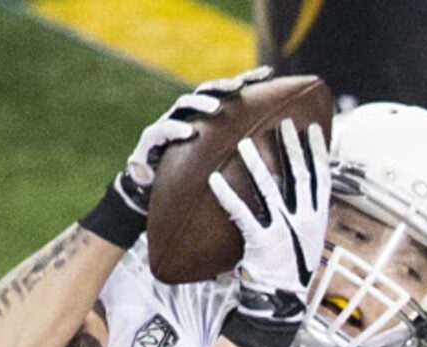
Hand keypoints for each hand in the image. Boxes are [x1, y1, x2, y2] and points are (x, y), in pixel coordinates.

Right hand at [116, 68, 273, 213]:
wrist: (147, 194)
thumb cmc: (185, 179)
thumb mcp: (214, 164)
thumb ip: (235, 155)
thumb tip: (279, 163)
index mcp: (204, 117)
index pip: (227, 92)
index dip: (247, 80)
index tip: (269, 73)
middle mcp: (186, 114)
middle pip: (207, 90)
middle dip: (223, 86)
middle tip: (239, 87)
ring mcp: (166, 123)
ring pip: (184, 104)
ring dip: (201, 104)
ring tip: (216, 109)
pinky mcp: (149, 140)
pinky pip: (162, 130)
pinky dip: (175, 129)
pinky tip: (189, 133)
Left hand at [209, 117, 329, 304]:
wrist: (281, 301)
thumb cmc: (290, 269)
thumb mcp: (306, 240)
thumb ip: (305, 214)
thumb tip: (302, 191)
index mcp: (317, 218)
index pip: (321, 178)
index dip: (317, 152)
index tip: (311, 129)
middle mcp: (304, 221)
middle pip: (299, 175)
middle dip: (291, 147)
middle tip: (283, 122)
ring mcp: (284, 231)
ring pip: (271, 190)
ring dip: (256, 165)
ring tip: (243, 144)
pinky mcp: (262, 243)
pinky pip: (242, 214)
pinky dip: (228, 196)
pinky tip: (214, 181)